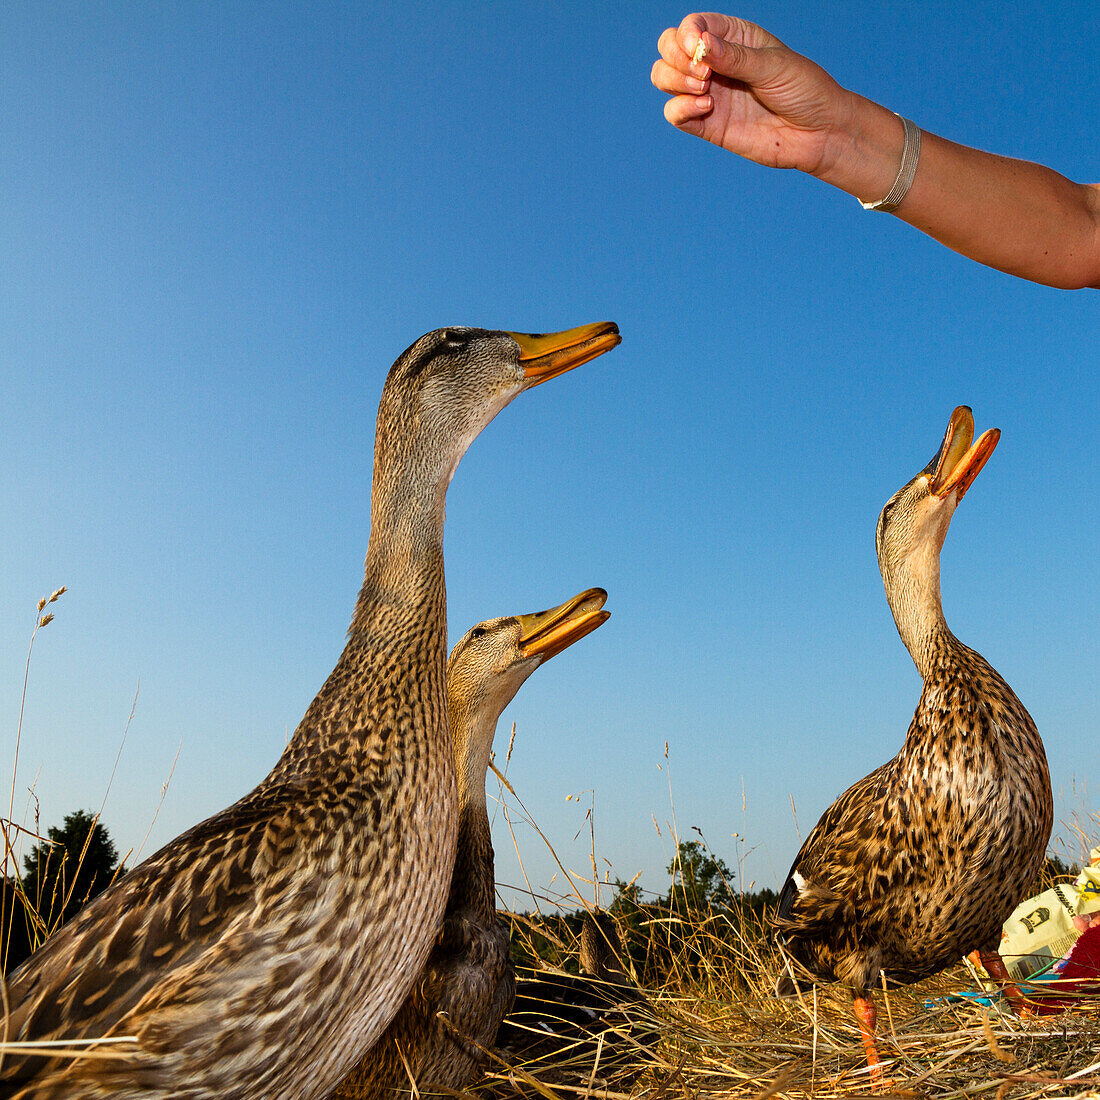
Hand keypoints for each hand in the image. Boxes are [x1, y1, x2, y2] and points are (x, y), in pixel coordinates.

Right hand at [651, 13, 852, 177]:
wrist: (818, 134)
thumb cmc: (803, 90)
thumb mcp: (773, 65)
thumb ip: (735, 57)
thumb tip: (700, 45)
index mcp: (733, 38)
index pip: (693, 25)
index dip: (687, 34)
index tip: (699, 49)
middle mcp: (715, 64)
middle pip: (669, 49)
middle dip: (675, 58)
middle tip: (704, 74)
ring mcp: (708, 94)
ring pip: (664, 78)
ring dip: (674, 81)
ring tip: (705, 90)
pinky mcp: (706, 124)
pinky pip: (674, 113)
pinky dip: (680, 108)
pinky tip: (707, 108)